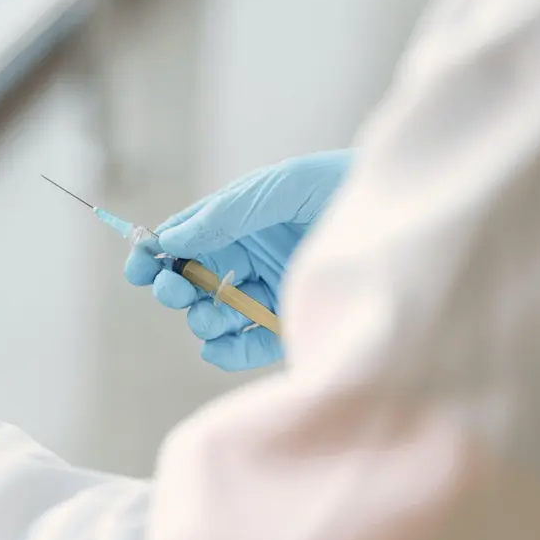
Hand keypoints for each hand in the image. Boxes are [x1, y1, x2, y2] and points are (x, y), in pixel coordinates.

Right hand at [124, 149, 351, 370]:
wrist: (403, 215)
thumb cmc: (341, 187)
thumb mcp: (279, 188)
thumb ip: (226, 213)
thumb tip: (172, 238)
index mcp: (238, 224)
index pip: (185, 241)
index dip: (155, 253)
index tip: (137, 267)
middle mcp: (249, 261)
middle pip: (193, 283)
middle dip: (175, 288)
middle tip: (173, 290)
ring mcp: (269, 296)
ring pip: (215, 316)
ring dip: (202, 319)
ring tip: (209, 315)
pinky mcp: (291, 327)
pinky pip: (246, 347)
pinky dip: (226, 352)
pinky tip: (219, 346)